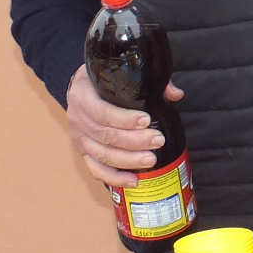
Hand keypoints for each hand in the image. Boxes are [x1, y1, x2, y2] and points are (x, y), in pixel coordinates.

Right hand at [65, 64, 183, 187]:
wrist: (81, 87)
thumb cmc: (101, 80)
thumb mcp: (118, 72)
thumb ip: (146, 81)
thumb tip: (175, 94)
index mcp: (82, 95)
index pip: (102, 111)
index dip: (124, 119)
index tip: (146, 120)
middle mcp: (78, 118)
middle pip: (105, 136)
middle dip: (134, 141)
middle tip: (157, 140)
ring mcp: (79, 138)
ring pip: (102, 154)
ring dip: (128, 160)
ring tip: (151, 159)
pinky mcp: (83, 152)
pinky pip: (96, 169)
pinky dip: (114, 177)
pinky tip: (133, 180)